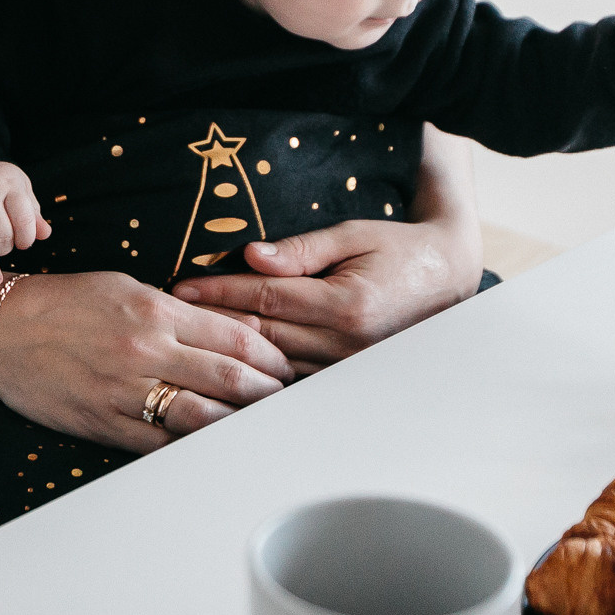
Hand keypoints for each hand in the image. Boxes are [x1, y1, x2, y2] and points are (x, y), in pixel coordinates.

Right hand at [0, 272, 293, 452]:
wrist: (3, 332)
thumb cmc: (66, 303)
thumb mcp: (126, 288)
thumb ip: (177, 312)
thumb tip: (227, 332)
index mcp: (156, 312)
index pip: (235, 336)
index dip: (269, 355)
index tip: (284, 365)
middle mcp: (146, 352)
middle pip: (230, 379)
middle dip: (267, 392)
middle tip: (285, 398)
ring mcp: (126, 392)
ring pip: (202, 418)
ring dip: (239, 423)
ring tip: (259, 425)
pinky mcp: (106, 424)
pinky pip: (161, 444)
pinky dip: (193, 447)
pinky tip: (214, 446)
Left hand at [172, 214, 481, 373]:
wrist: (446, 279)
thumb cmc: (397, 250)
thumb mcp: (351, 235)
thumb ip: (299, 250)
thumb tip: (249, 256)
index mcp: (346, 304)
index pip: (265, 298)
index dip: (219, 291)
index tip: (181, 285)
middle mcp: (346, 344)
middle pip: (261, 334)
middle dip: (212, 323)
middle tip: (167, 315)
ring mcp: (347, 368)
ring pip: (272, 363)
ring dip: (229, 354)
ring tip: (186, 342)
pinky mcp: (347, 379)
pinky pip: (292, 378)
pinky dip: (258, 372)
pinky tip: (227, 367)